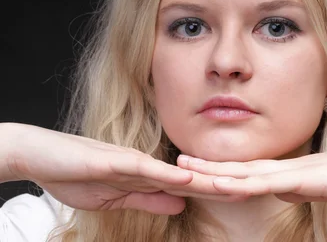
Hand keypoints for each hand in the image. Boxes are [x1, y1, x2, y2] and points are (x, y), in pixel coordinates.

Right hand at [6, 124, 238, 214]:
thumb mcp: (118, 196)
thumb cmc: (76, 173)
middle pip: (192, 176)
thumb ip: (150, 197)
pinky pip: (145, 169)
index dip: (216, 190)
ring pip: (176, 172)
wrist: (40, 156)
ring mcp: (132, 160)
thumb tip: (182, 201)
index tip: (243, 195)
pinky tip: (189, 178)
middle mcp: (148, 163)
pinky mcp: (114, 161)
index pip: (190, 184)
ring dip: (205, 179)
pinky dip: (167, 175)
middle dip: (222, 184)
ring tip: (236, 184)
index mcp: (150, 173)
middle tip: (255, 188)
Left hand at [177, 141, 326, 212]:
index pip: (254, 173)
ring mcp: (300, 172)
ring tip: (188, 171)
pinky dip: (247, 184)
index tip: (201, 172)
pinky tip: (226, 184)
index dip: (226, 172)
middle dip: (210, 168)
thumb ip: (305, 189)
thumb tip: (284, 191)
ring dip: (218, 173)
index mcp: (297, 172)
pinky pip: (273, 183)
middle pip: (244, 168)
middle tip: (179, 164)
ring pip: (250, 173)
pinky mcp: (311, 179)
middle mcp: (293, 168)